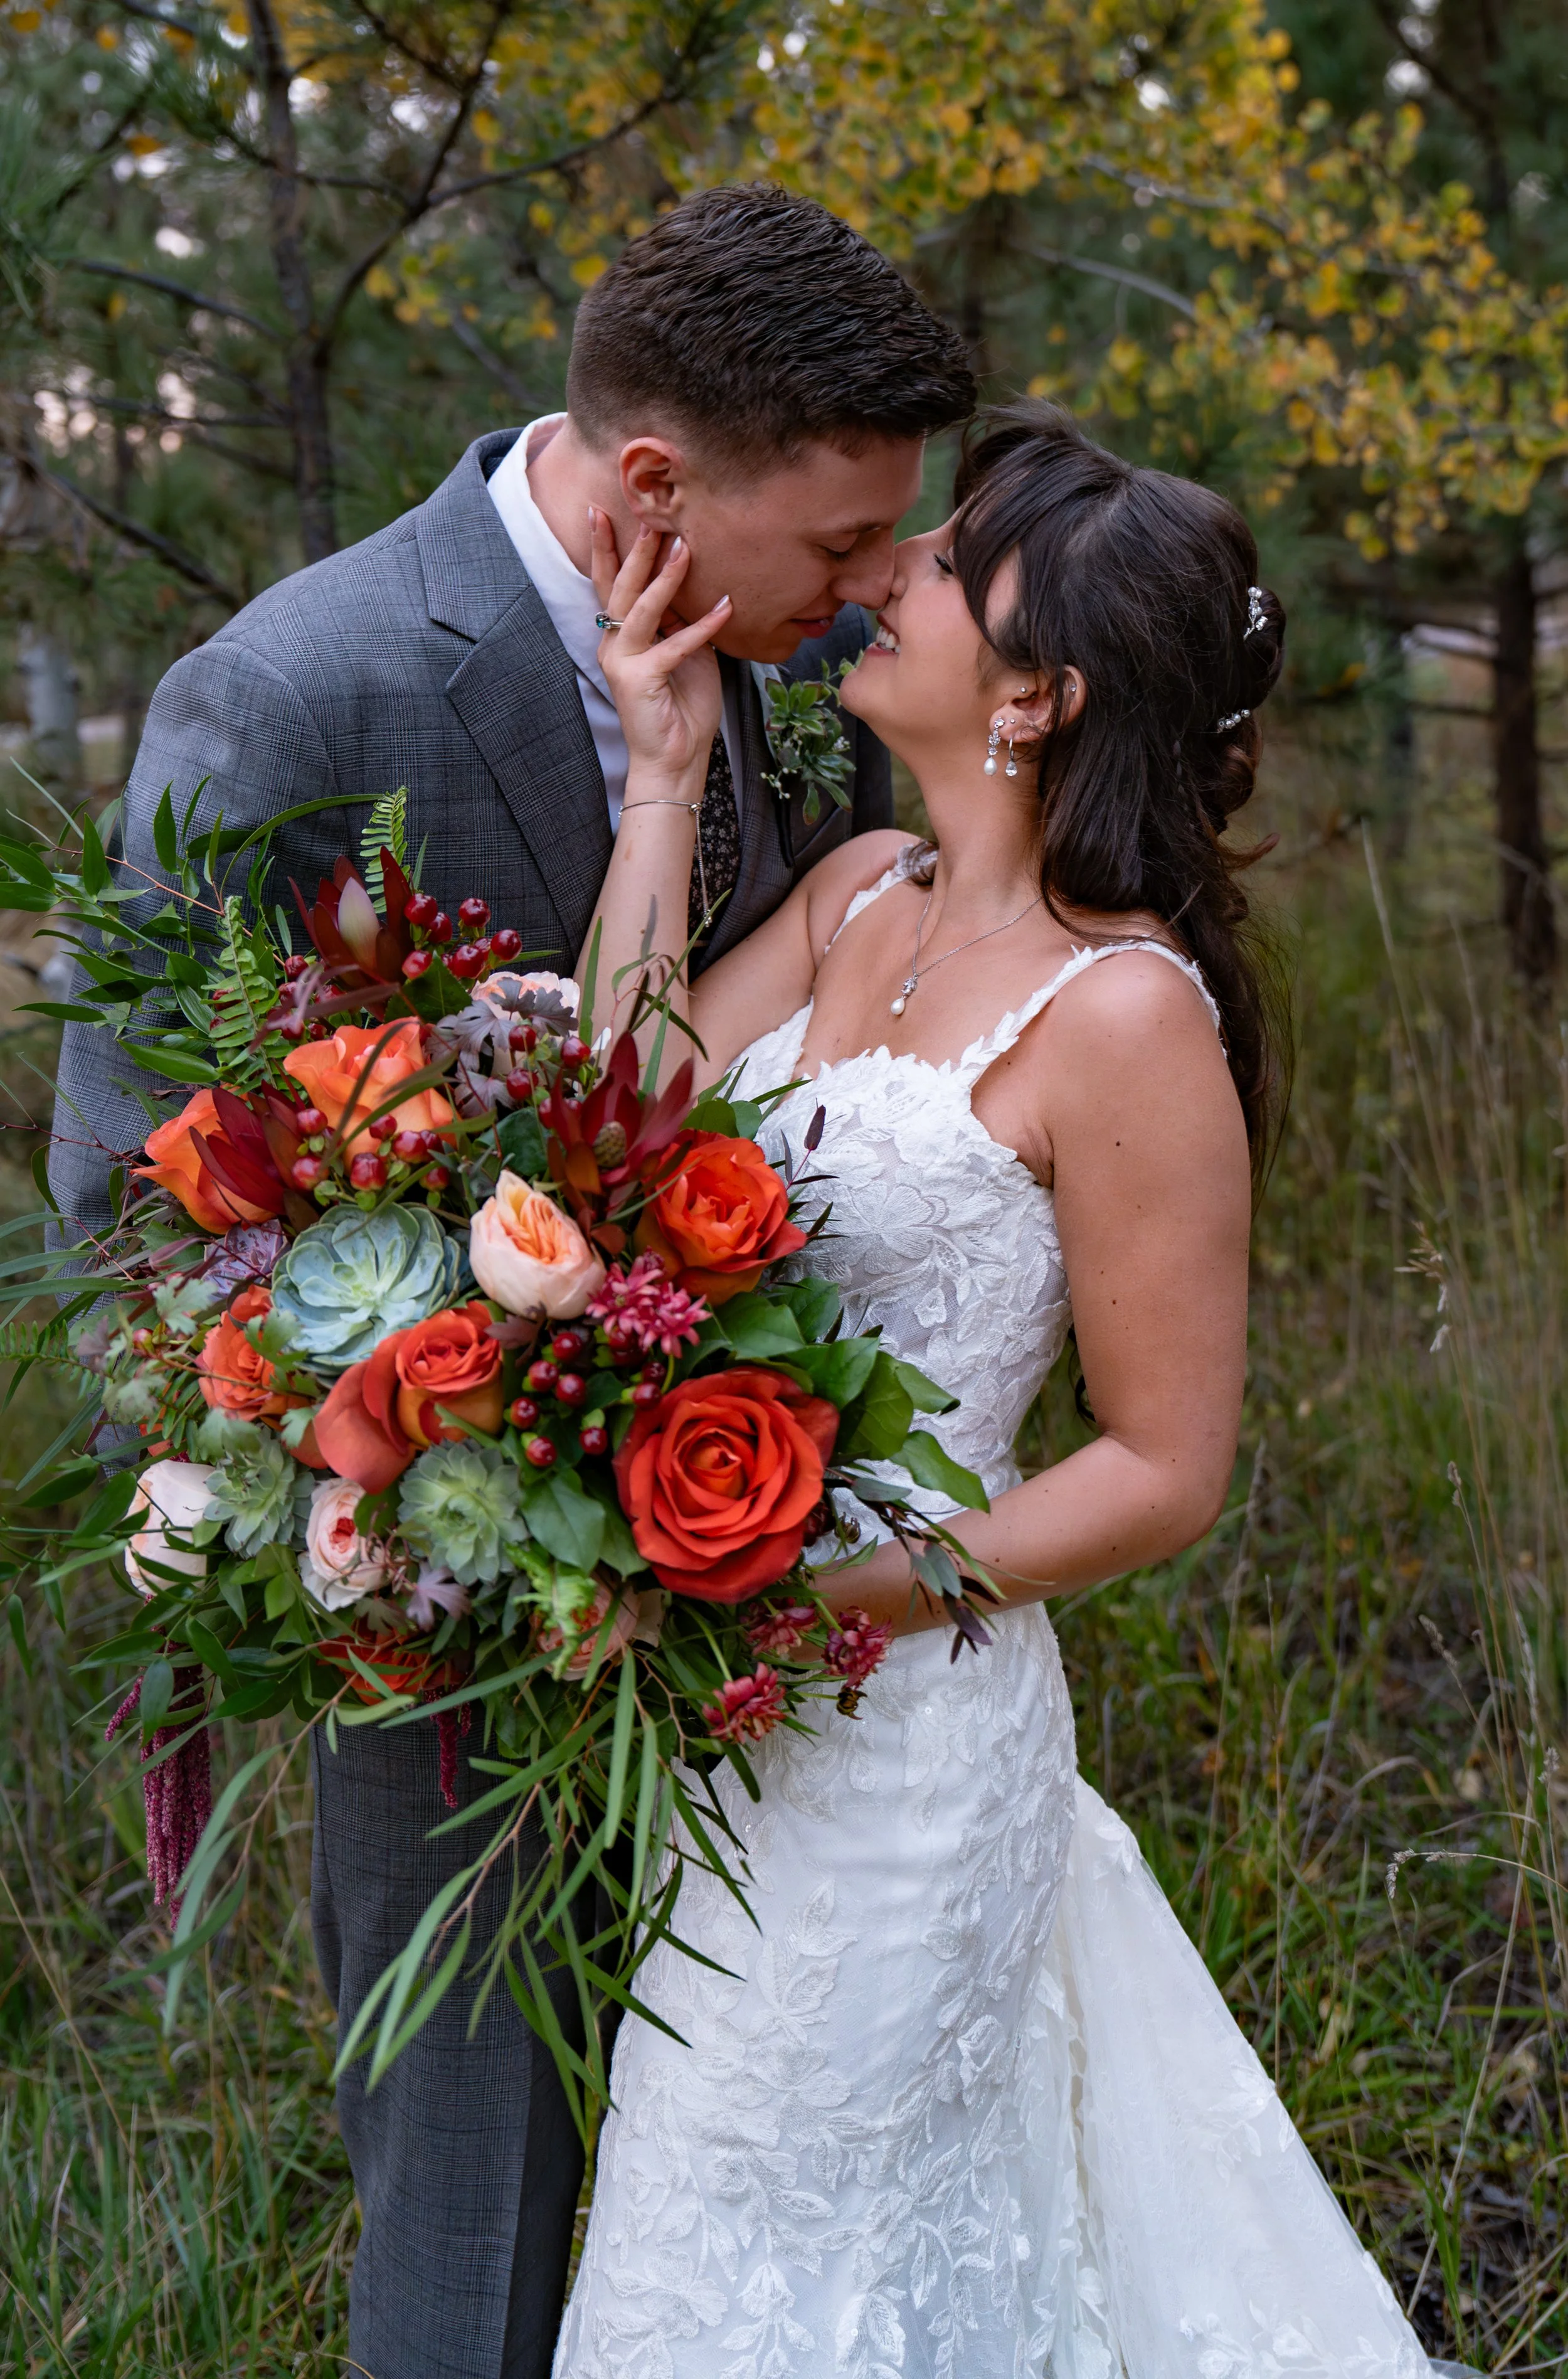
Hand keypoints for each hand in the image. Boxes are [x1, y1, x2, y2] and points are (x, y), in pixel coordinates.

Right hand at [590, 509, 730, 786]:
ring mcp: (623, 663)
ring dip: (665, 577)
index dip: (608, 548)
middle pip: (620, 587)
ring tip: (684, 545)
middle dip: (632, 548)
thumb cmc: (682, 709)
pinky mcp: (641, 681)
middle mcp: (614, 646)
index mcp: (621, 638)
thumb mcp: (684, 654)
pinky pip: (675, 644)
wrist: (675, 761)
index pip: (611, 584)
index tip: (605, 511)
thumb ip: (680, 620)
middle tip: (648, 514)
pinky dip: (703, 627)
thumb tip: (690, 585)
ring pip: (641, 608)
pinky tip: (726, 608)